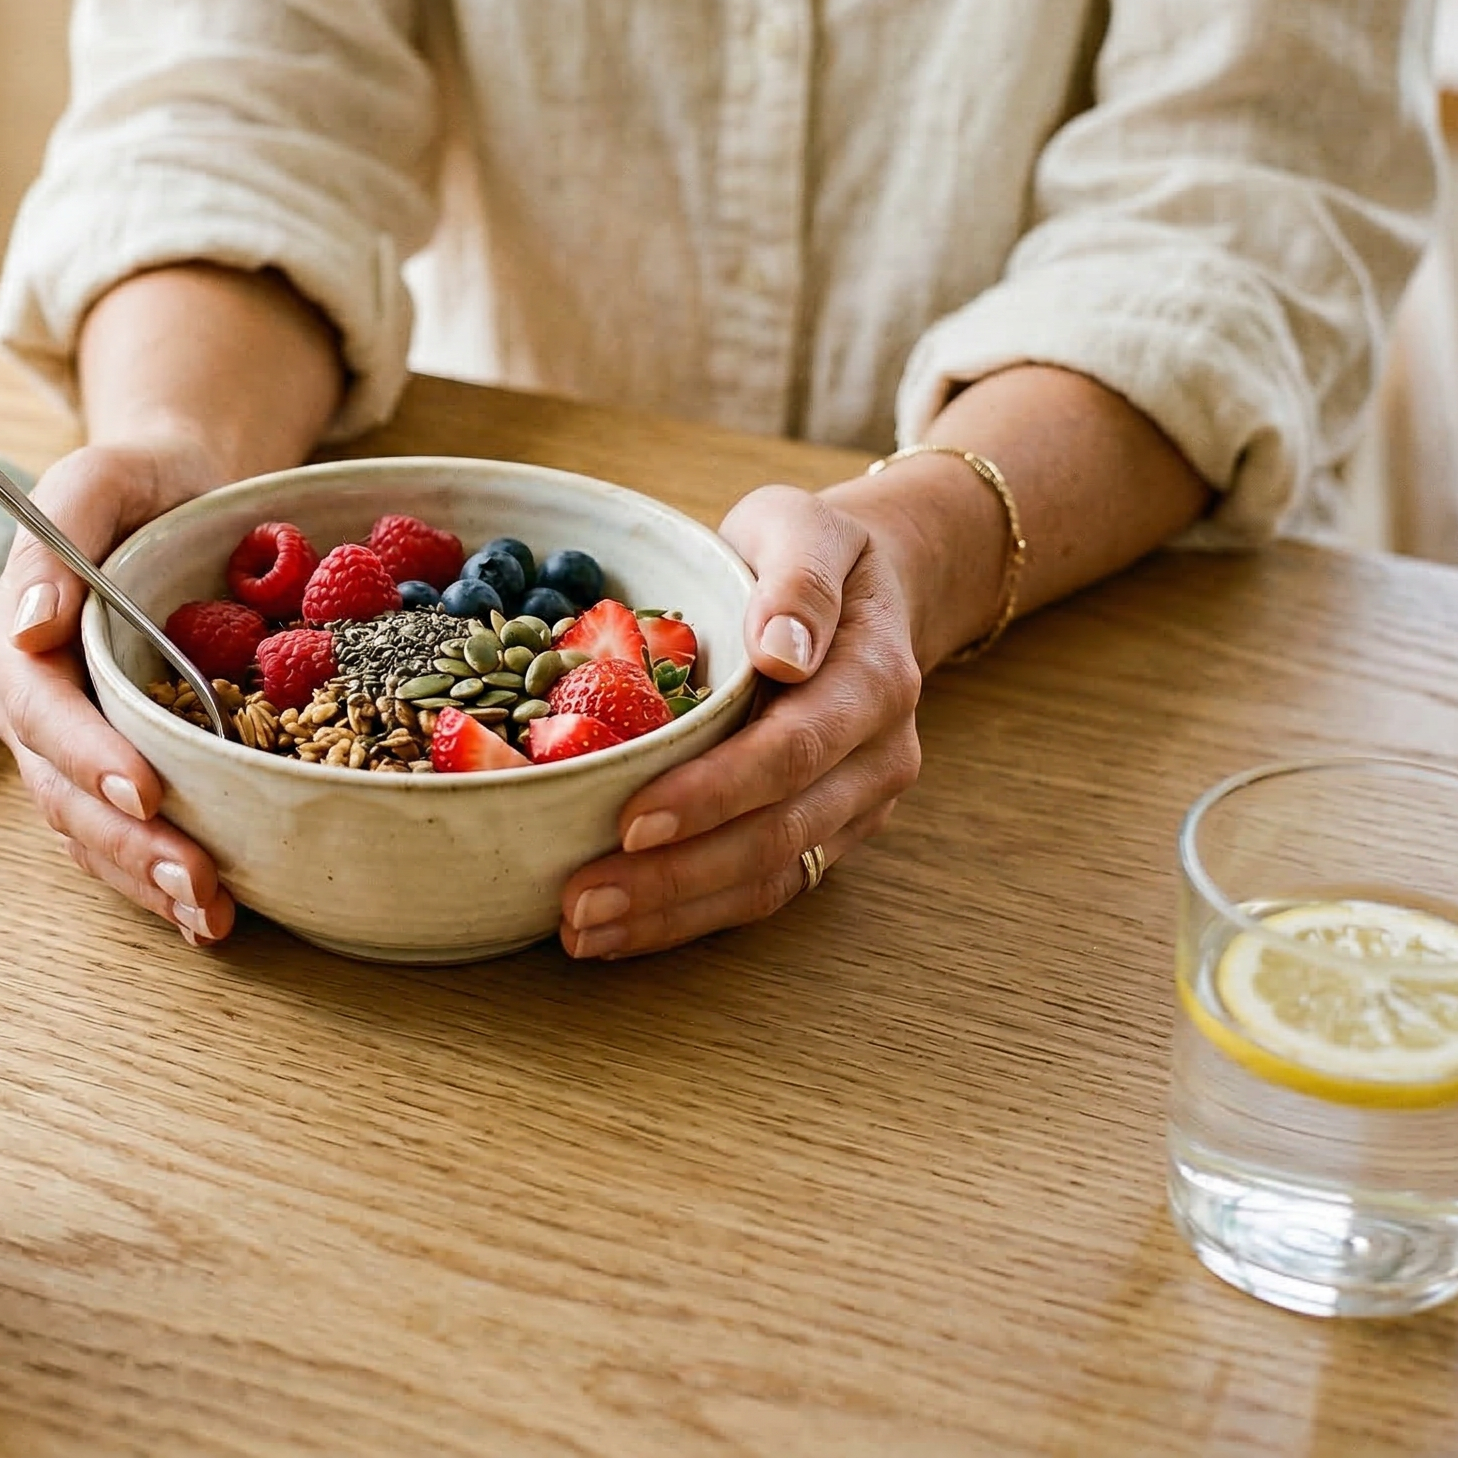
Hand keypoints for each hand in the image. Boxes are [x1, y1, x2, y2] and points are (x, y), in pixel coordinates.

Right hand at [0, 439, 237, 946]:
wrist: (184, 493)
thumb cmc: (144, 477)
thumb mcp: (104, 472)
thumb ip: (62, 528)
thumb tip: (28, 619)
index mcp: (13, 631)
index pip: (38, 706)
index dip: (84, 753)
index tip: (142, 788)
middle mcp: (29, 700)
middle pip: (60, 787)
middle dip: (125, 842)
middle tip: (194, 881)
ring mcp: (67, 743)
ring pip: (86, 828)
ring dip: (142, 879)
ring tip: (208, 916)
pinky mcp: (110, 767)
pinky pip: (118, 835)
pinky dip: (155, 878)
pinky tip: (206, 915)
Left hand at [555, 484, 928, 958]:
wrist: (865, 589)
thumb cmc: (812, 553)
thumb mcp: (807, 526)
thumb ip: (798, 579)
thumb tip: (785, 650)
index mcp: (874, 681)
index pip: (792, 753)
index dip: (714, 794)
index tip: (633, 821)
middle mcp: (877, 759)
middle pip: (777, 837)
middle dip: (675, 878)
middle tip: (580, 900)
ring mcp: (856, 808)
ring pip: (769, 879)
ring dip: (673, 914)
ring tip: (582, 931)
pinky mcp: (826, 835)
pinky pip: (761, 888)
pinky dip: (688, 916)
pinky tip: (616, 931)